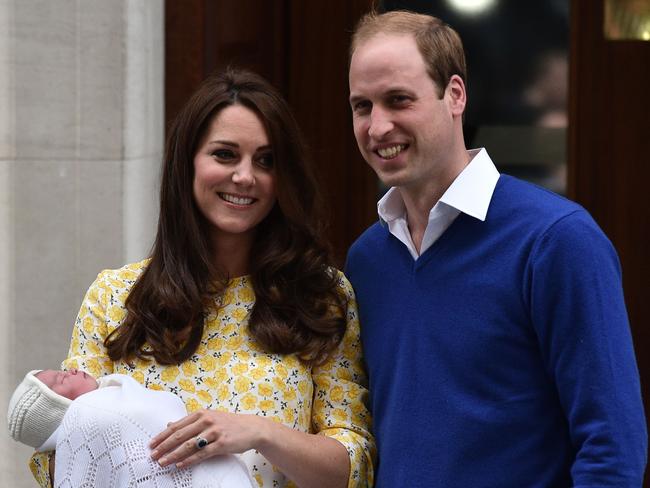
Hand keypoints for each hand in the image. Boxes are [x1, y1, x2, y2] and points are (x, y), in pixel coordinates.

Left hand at [149, 409, 265, 468]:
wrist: (252, 428)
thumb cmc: (229, 423)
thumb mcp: (209, 417)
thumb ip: (190, 422)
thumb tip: (169, 424)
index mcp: (201, 413)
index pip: (177, 426)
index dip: (162, 436)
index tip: (152, 444)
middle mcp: (206, 420)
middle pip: (180, 435)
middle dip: (164, 446)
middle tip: (153, 455)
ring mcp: (214, 432)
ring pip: (189, 445)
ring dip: (174, 455)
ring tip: (163, 462)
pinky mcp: (222, 443)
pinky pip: (202, 454)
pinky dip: (189, 460)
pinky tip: (180, 465)